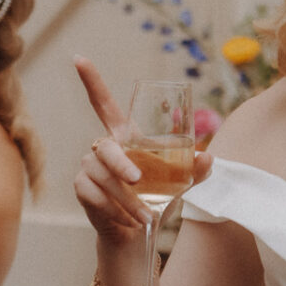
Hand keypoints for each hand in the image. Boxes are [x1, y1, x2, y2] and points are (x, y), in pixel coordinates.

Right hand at [71, 55, 212, 244]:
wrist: (137, 228)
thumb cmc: (158, 195)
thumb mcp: (182, 181)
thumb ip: (196, 168)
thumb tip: (207, 156)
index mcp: (124, 136)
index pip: (103, 103)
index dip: (91, 81)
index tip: (78, 58)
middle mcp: (102, 146)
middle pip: (105, 147)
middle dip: (121, 164)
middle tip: (140, 181)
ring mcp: (89, 166)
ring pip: (103, 177)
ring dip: (127, 199)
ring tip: (144, 215)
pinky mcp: (81, 187)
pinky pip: (95, 196)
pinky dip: (115, 210)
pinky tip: (128, 220)